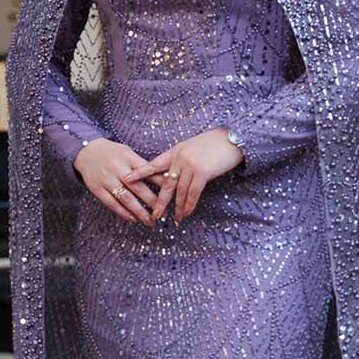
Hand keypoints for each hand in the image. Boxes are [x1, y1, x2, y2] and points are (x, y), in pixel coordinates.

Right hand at [72, 138, 159, 224]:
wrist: (86, 151)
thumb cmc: (112, 153)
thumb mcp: (127, 153)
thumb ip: (141, 165)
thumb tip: (162, 178)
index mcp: (128, 158)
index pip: (148, 172)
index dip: (160, 183)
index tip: (171, 193)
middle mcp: (117, 169)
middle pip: (138, 188)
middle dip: (152, 202)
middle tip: (163, 212)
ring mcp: (107, 180)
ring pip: (126, 198)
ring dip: (139, 212)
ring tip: (150, 221)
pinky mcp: (97, 189)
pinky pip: (112, 204)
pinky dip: (123, 213)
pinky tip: (132, 219)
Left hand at [118, 127, 243, 224]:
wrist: (233, 139)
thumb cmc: (214, 144)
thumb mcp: (192, 148)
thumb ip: (181, 160)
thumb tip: (173, 175)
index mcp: (175, 151)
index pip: (153, 164)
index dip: (139, 173)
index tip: (125, 179)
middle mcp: (179, 158)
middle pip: (165, 184)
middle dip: (158, 201)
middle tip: (152, 215)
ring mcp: (190, 165)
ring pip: (179, 192)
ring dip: (177, 207)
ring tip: (174, 219)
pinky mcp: (202, 172)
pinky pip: (192, 193)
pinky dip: (189, 205)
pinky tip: (186, 213)